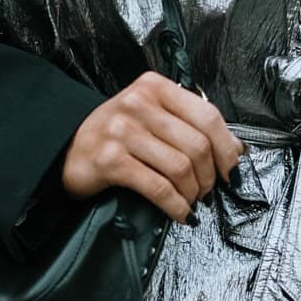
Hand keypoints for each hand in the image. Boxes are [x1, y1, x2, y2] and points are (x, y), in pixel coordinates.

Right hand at [61, 70, 245, 223]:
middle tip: (207, 191)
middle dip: (210, 176)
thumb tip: (235, 149)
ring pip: (180, 167)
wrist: (65, 147)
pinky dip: (176, 205)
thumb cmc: (114, 134)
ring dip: (193, 193)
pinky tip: (180, 213)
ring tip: (191, 201)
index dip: (227, 147)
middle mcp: (138, 103)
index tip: (231, 170)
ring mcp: (122, 131)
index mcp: (154, 87)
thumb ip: (188, 124)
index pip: (207, 115)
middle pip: (197, 144)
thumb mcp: (150, 116)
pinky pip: (158, 187)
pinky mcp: (110, 161)